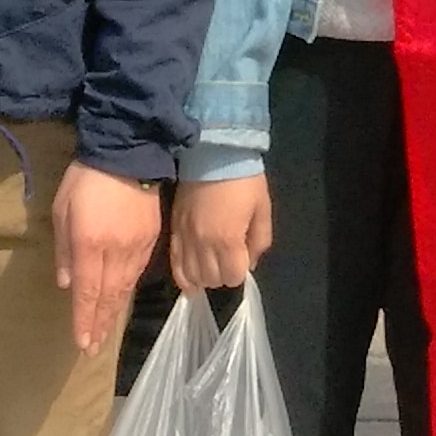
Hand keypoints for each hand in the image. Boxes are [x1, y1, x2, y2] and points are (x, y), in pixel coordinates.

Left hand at [52, 162, 163, 353]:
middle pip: (108, 296)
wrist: (128, 153)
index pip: (86, 292)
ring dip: (114, 312)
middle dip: (99, 324)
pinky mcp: (152, 238)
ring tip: (105, 331)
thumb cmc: (85, 179)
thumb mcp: (61, 209)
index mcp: (89, 245)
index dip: (84, 320)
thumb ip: (63, 249)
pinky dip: (128, 290)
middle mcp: (115, 252)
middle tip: (92, 348)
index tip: (82, 344)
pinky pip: (138, 272)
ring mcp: (137, 246)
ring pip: (126, 288)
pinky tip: (123, 300)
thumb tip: (65, 284)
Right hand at [172, 171, 272, 290]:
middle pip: (211, 280)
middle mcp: (203, 244)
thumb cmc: (244, 182)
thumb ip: (259, 241)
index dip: (239, 274)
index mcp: (227, 240)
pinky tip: (190, 278)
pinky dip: (183, 275)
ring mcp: (185, 239)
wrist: (213, 155)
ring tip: (210, 268)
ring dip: (203, 277)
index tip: (241, 263)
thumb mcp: (262, 210)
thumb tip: (250, 264)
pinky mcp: (173, 231)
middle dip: (222, 277)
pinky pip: (174, 263)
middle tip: (227, 264)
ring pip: (191, 276)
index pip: (232, 277)